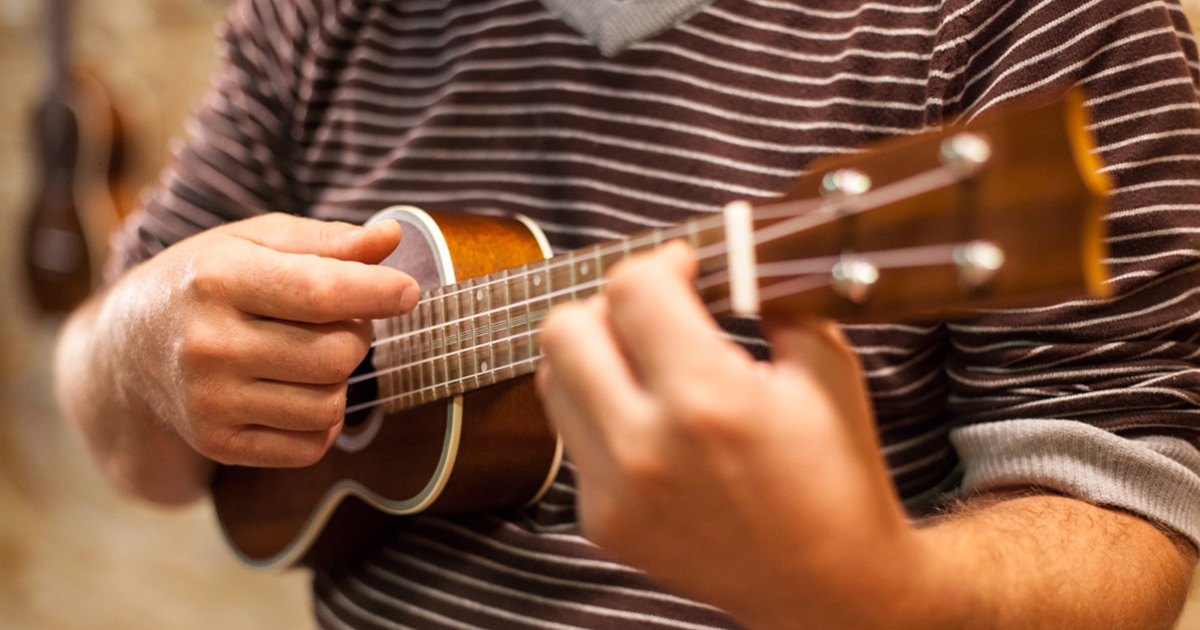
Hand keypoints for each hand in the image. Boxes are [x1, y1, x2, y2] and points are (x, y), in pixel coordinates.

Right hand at [103, 213, 418, 467]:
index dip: (378, 292)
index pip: (320, 293)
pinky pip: (310, 447)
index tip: (408, 291)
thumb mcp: (256, 242)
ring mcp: (210, 400)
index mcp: (218, 279)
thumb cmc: (207, 281)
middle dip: (357, 335)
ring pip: (330, 404)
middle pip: (337, 355)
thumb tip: (390, 237)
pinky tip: (300, 392)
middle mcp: (209, 343)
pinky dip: (323, 422)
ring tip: (314, 354)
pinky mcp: (217, 444)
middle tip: (340, 321)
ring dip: (341, 380)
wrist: (128, 348)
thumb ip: (327, 241)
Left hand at [535, 241, 924, 629]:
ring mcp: (616, 491)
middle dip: (608, 303)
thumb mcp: (827, 369)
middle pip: (564, 328)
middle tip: (652, 312)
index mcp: (709, 400)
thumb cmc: (836, 475)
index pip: (631, 289)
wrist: (828, 585)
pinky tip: (652, 423)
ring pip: (552, 379)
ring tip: (646, 363)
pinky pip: (573, 436)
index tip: (684, 268)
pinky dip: (604, 413)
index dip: (660, 262)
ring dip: (594, 355)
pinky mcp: (602, 522)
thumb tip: (728, 256)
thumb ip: (771, 299)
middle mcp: (647, 447)